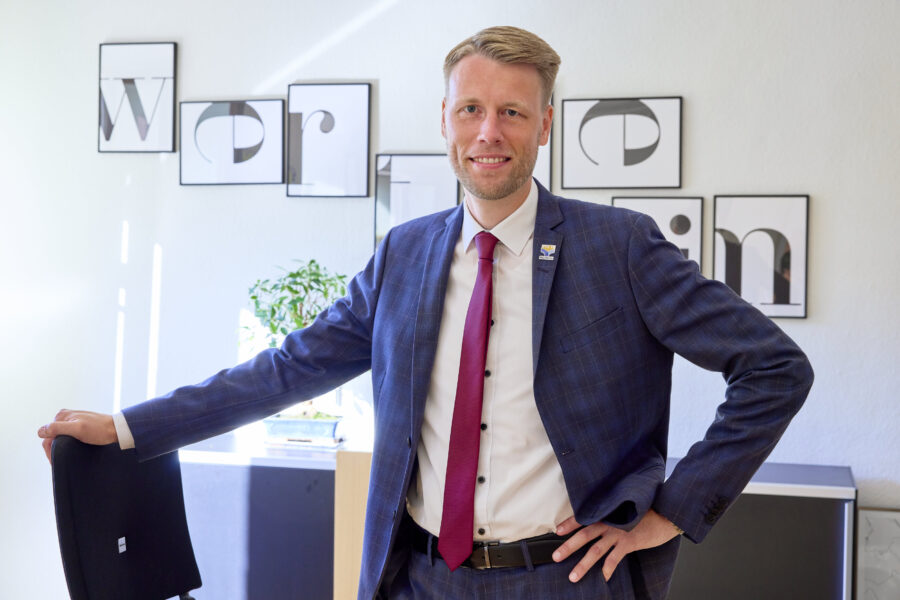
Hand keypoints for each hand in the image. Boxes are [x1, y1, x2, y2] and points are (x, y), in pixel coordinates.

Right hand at [37, 409, 117, 462]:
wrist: (117, 429)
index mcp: (62, 415)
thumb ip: (58, 428)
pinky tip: (69, 453)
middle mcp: (65, 417)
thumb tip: (40, 431)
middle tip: (58, 463)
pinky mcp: (79, 427)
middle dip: (53, 450)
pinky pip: (67, 438)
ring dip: (58, 449)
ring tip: (63, 461)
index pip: (46, 434)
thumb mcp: (78, 429)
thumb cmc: (100, 430)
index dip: (49, 449)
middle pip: (52, 437)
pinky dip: (66, 446)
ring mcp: (72, 422)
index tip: (54, 461)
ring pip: (59, 438)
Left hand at [552, 509, 681, 582]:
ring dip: (583, 564)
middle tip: (555, 556)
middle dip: (568, 547)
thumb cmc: (645, 513)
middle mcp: (610, 523)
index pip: (583, 518)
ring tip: (573, 576)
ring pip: (596, 550)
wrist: (665, 516)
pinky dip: (607, 569)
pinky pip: (614, 559)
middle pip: (584, 535)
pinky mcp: (629, 543)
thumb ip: (611, 516)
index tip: (557, 530)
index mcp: (606, 513)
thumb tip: (597, 524)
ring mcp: (618, 533)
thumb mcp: (624, 511)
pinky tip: (602, 578)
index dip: (569, 523)